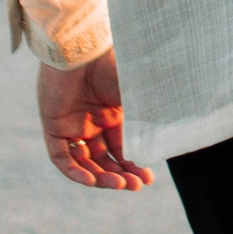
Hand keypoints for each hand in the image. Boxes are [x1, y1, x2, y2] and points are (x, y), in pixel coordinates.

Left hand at [37, 49, 154, 189]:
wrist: (83, 47)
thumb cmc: (114, 65)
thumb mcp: (139, 95)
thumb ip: (153, 114)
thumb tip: (179, 133)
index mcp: (113, 111)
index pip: (122, 146)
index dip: (134, 164)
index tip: (147, 178)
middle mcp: (93, 120)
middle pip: (104, 157)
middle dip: (120, 174)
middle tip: (134, 186)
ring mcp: (72, 123)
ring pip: (84, 161)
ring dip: (100, 176)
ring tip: (118, 184)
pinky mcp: (53, 124)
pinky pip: (61, 157)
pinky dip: (75, 172)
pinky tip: (92, 180)